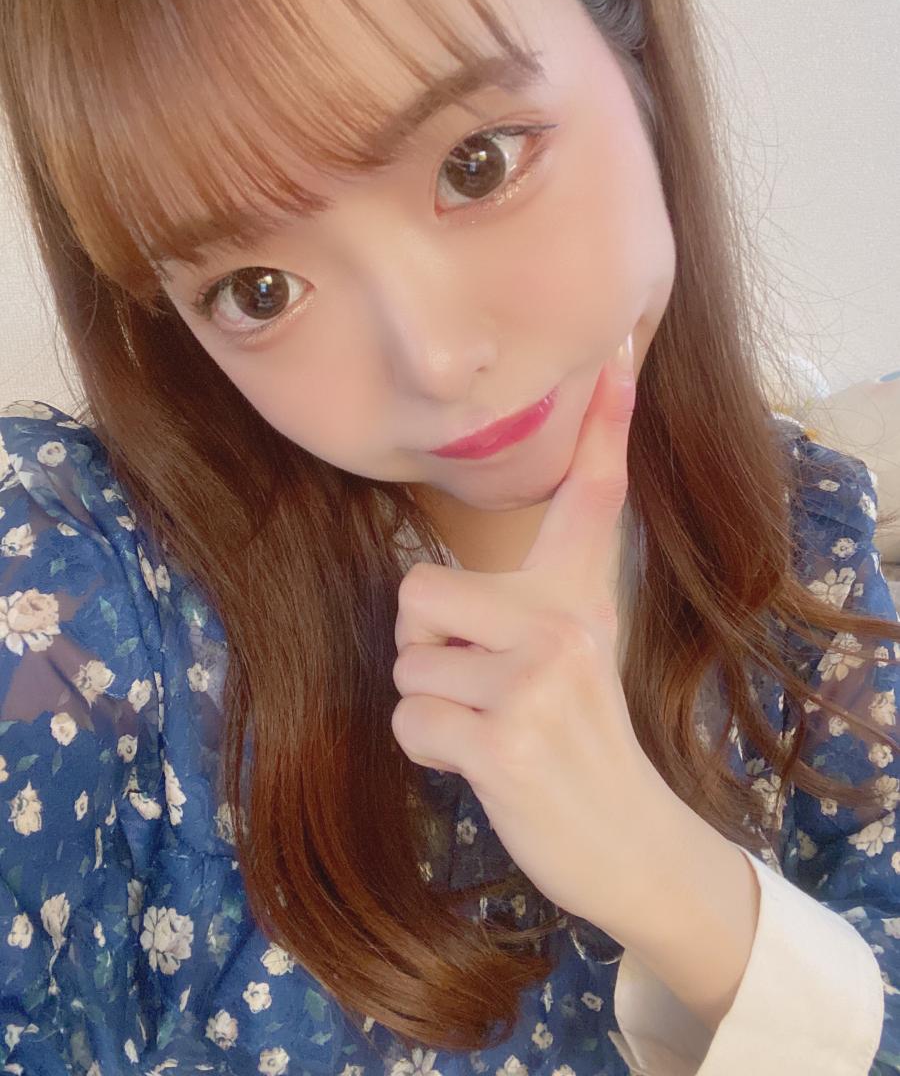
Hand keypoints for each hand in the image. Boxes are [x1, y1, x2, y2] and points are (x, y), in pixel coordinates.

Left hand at [391, 332, 668, 928]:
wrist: (627, 840)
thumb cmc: (580, 737)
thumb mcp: (577, 651)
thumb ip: (525, 602)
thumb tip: (430, 588)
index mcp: (580, 593)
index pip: (593, 494)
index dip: (607, 425)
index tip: (620, 352)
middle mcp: (564, 622)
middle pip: (418, 592)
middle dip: (427, 646)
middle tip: (485, 688)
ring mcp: (536, 680)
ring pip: (407, 664)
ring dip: (432, 705)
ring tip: (493, 728)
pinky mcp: (505, 740)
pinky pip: (409, 720)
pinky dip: (429, 750)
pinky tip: (484, 763)